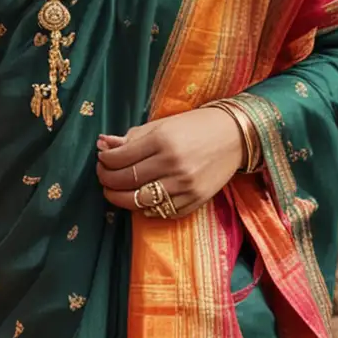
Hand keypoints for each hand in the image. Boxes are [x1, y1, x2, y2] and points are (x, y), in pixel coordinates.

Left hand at [95, 106, 243, 219]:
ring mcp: (186, 186)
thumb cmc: (195, 127)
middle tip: (103, 176)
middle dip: (107, 180)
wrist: (235, 136)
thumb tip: (102, 144)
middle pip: (127, 181)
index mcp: (163, 141)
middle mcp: (174, 165)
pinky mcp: (196, 200)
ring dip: (120, 198)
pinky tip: (139, 199)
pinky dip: (146, 208)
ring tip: (114, 190)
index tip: (102, 159)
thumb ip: (131, 137)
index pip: (120, 158)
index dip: (104, 161)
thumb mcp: (161, 125)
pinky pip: (162, 212)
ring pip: (140, 202)